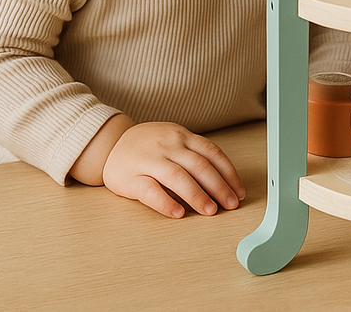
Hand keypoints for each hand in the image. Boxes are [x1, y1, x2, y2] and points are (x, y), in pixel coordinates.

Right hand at [102, 121, 245, 217]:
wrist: (111, 143)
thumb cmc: (150, 145)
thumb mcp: (175, 140)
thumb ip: (195, 155)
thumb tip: (224, 182)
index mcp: (183, 136)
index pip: (212, 153)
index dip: (229, 173)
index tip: (239, 191)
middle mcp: (169, 145)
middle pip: (199, 166)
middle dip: (218, 186)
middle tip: (230, 205)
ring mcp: (149, 160)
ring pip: (177, 177)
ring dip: (197, 195)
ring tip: (210, 211)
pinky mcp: (131, 178)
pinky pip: (150, 190)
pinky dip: (165, 202)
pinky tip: (178, 213)